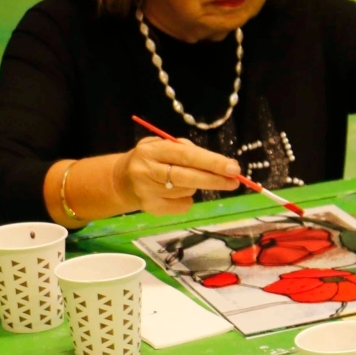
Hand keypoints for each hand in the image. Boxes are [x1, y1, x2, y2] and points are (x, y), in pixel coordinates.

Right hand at [119, 135, 242, 214]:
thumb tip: (221, 164)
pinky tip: (175, 193)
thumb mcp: (163, 146)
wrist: (121, 181)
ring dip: (196, 187)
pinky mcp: (151, 208)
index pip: (186, 156)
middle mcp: (147, 171)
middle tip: (234, 181)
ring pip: (187, 192)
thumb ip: (186, 150)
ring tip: (184, 180)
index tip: (233, 168)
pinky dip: (186, 200)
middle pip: (187, 177)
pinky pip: (182, 206)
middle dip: (214, 180)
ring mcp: (147, 192)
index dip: (212, 163)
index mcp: (152, 150)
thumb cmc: (151, 159)